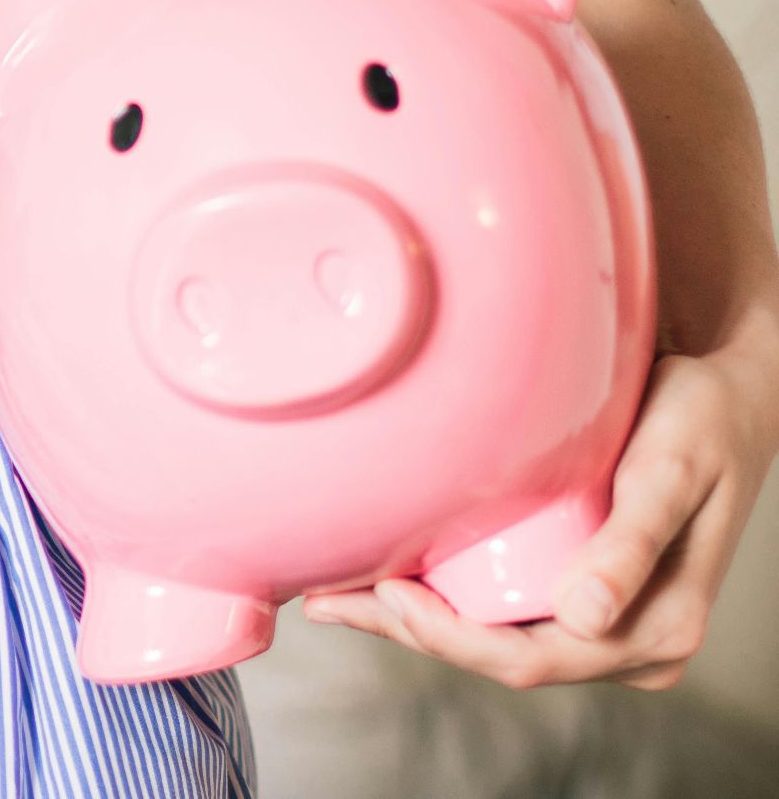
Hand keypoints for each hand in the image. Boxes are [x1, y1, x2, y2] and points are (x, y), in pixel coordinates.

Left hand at [302, 328, 778, 690]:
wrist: (730, 394)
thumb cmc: (703, 423)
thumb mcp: (672, 473)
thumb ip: (631, 546)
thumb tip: (586, 618)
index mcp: (655, 631)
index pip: (530, 660)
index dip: (450, 638)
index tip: (387, 596)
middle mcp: (628, 641)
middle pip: (498, 655)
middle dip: (410, 632)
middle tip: (325, 600)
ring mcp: (601, 620)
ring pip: (491, 637)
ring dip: (413, 620)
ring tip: (331, 595)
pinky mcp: (578, 591)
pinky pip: (499, 609)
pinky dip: (439, 598)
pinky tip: (381, 577)